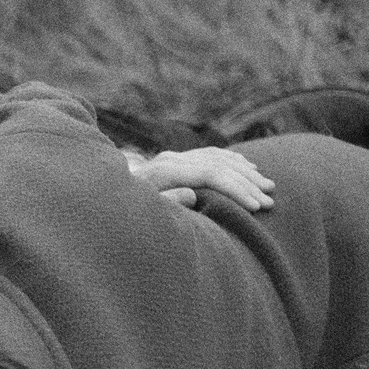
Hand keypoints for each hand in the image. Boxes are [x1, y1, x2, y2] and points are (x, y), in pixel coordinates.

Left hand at [128, 146, 273, 212]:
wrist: (97, 197)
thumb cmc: (119, 213)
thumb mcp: (140, 212)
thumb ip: (166, 203)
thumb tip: (192, 195)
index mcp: (164, 170)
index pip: (211, 173)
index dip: (236, 189)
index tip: (257, 207)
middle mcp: (170, 159)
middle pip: (219, 164)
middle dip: (247, 183)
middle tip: (271, 201)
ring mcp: (172, 157)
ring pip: (218, 158)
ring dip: (245, 172)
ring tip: (268, 186)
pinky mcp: (173, 160)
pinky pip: (210, 155)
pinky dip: (232, 161)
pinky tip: (248, 167)